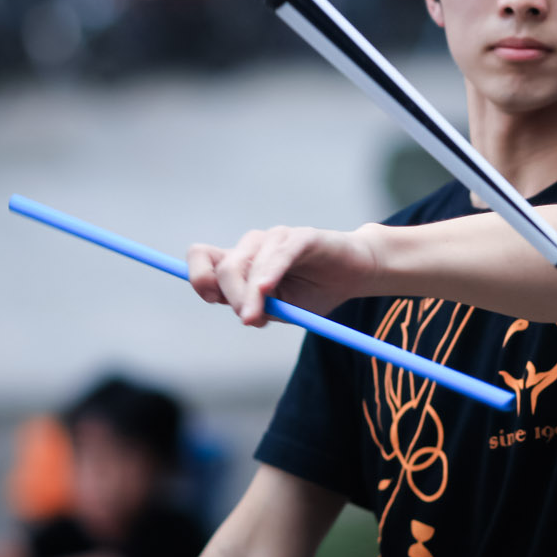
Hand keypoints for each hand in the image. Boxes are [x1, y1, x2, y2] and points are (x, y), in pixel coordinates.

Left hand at [186, 225, 380, 325]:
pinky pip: (280, 254)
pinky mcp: (302, 237)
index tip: (212, 299)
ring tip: (260, 316)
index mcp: (243, 263)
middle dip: (233, 297)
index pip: (203, 257)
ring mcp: (277, 238)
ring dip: (250, 293)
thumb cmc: (315, 291)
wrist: (356, 274)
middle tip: (248, 320)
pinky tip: (268, 289)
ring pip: (250, 263)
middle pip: (226, 267)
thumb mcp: (282, 309)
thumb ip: (259, 308)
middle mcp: (254, 246)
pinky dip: (270, 271)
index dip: (199, 276)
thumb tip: (243, 314)